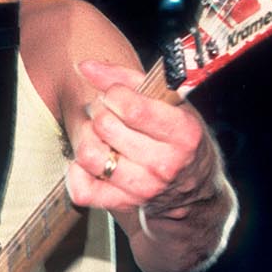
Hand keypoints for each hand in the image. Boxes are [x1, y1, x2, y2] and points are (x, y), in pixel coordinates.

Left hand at [64, 59, 216, 216]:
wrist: (194, 190)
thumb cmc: (178, 136)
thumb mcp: (169, 103)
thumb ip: (128, 79)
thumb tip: (85, 66)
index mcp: (183, 133)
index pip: (131, 108)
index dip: (113, 94)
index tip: (117, 95)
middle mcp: (165, 164)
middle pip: (105, 127)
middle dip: (99, 112)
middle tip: (107, 113)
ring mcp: (144, 188)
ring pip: (89, 156)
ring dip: (87, 139)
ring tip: (99, 135)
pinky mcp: (124, 204)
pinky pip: (82, 189)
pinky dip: (77, 172)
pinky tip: (92, 160)